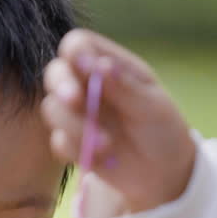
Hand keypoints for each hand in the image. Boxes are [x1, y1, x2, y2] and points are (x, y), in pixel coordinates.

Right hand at [41, 28, 196, 215]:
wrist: (164, 173)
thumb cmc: (163, 129)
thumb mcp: (152, 106)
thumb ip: (124, 86)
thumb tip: (99, 65)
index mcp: (108, 65)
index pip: (78, 44)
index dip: (74, 51)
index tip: (83, 67)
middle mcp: (86, 85)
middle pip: (55, 72)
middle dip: (62, 86)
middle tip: (75, 101)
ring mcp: (76, 114)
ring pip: (52, 109)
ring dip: (75, 126)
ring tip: (108, 145)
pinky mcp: (71, 142)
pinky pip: (59, 142)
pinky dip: (78, 150)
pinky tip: (105, 159)